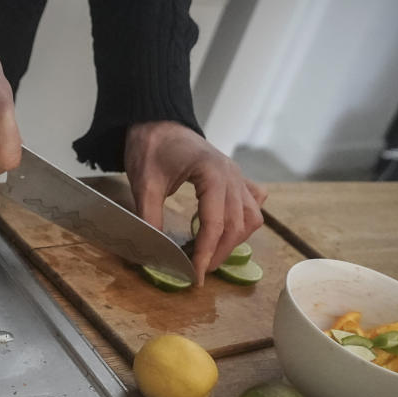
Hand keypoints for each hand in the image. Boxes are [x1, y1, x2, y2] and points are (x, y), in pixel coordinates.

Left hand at [125, 121, 267, 284]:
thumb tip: (154, 251)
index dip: (207, 252)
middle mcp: (232, 175)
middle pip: (238, 224)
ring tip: (209, 254)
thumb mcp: (144, 183)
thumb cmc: (151, 147)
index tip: (196, 275)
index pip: (215, 222)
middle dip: (220, 253)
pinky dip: (243, 222)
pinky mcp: (236, 178)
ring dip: (234, 240)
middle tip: (199, 271)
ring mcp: (238, 176)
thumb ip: (150, 217)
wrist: (158, 121)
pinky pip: (253, 204)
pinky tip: (223, 229)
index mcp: (211, 173)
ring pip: (251, 217)